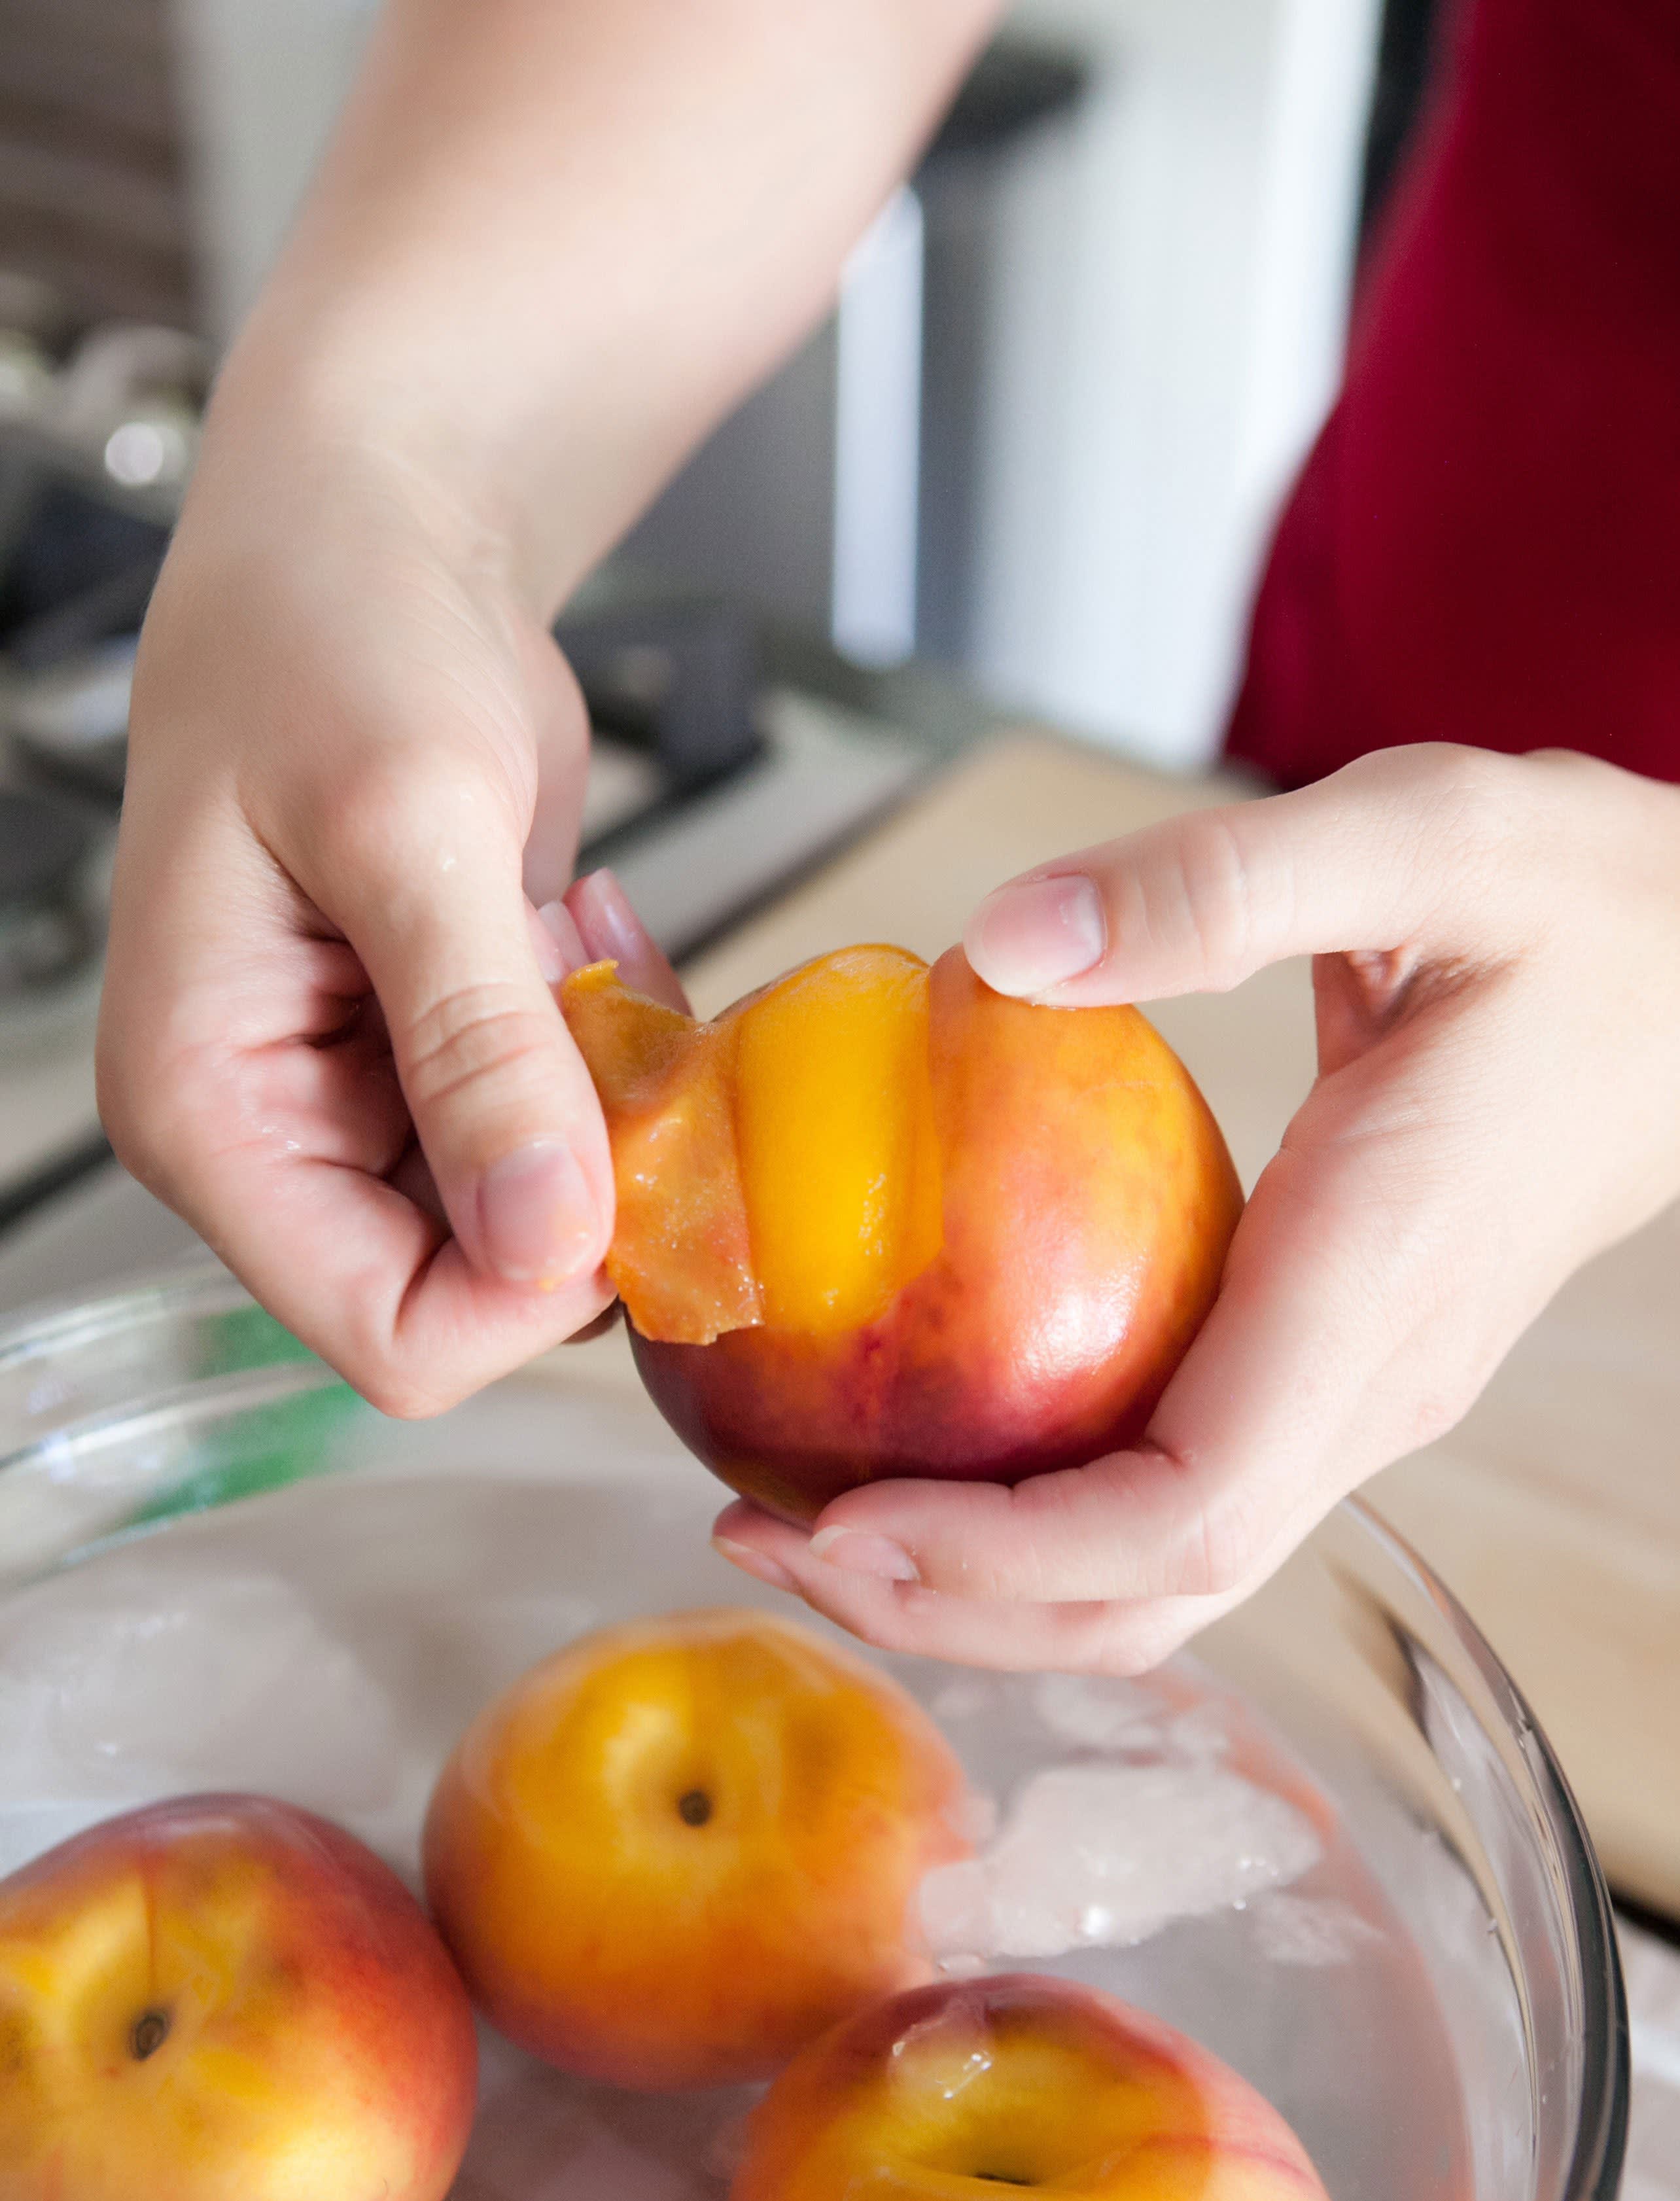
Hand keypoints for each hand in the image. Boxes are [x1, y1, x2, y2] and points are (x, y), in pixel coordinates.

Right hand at [97, 435, 681, 1414]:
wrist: (372, 538)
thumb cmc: (336, 633)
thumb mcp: (412, 825)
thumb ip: (476, 1043)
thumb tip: (545, 1238)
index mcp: (211, 1115)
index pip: (388, 1336)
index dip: (529, 1287)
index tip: (620, 1156)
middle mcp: (278, 1138)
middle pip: (473, 1298)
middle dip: (586, 1186)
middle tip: (616, 1024)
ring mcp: (365, 1106)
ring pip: (542, 1221)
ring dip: (611, 1110)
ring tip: (579, 948)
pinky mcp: (444, 1061)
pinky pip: (571, 1135)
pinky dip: (616, 1057)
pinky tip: (583, 934)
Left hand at [714, 743, 1679, 1669]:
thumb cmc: (1581, 908)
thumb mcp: (1422, 836)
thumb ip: (1222, 884)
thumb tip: (1004, 946)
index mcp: (1373, 1293)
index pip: (1184, 1514)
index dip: (1002, 1552)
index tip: (842, 1520)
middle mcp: (1363, 1390)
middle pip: (1149, 1596)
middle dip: (953, 1606)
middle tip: (763, 1535)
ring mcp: (1349, 1398)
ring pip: (1159, 1577)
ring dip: (981, 1584)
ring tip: (810, 1521)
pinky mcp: (1325, 1373)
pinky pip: (1167, 1496)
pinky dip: (1034, 1513)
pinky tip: (926, 1449)